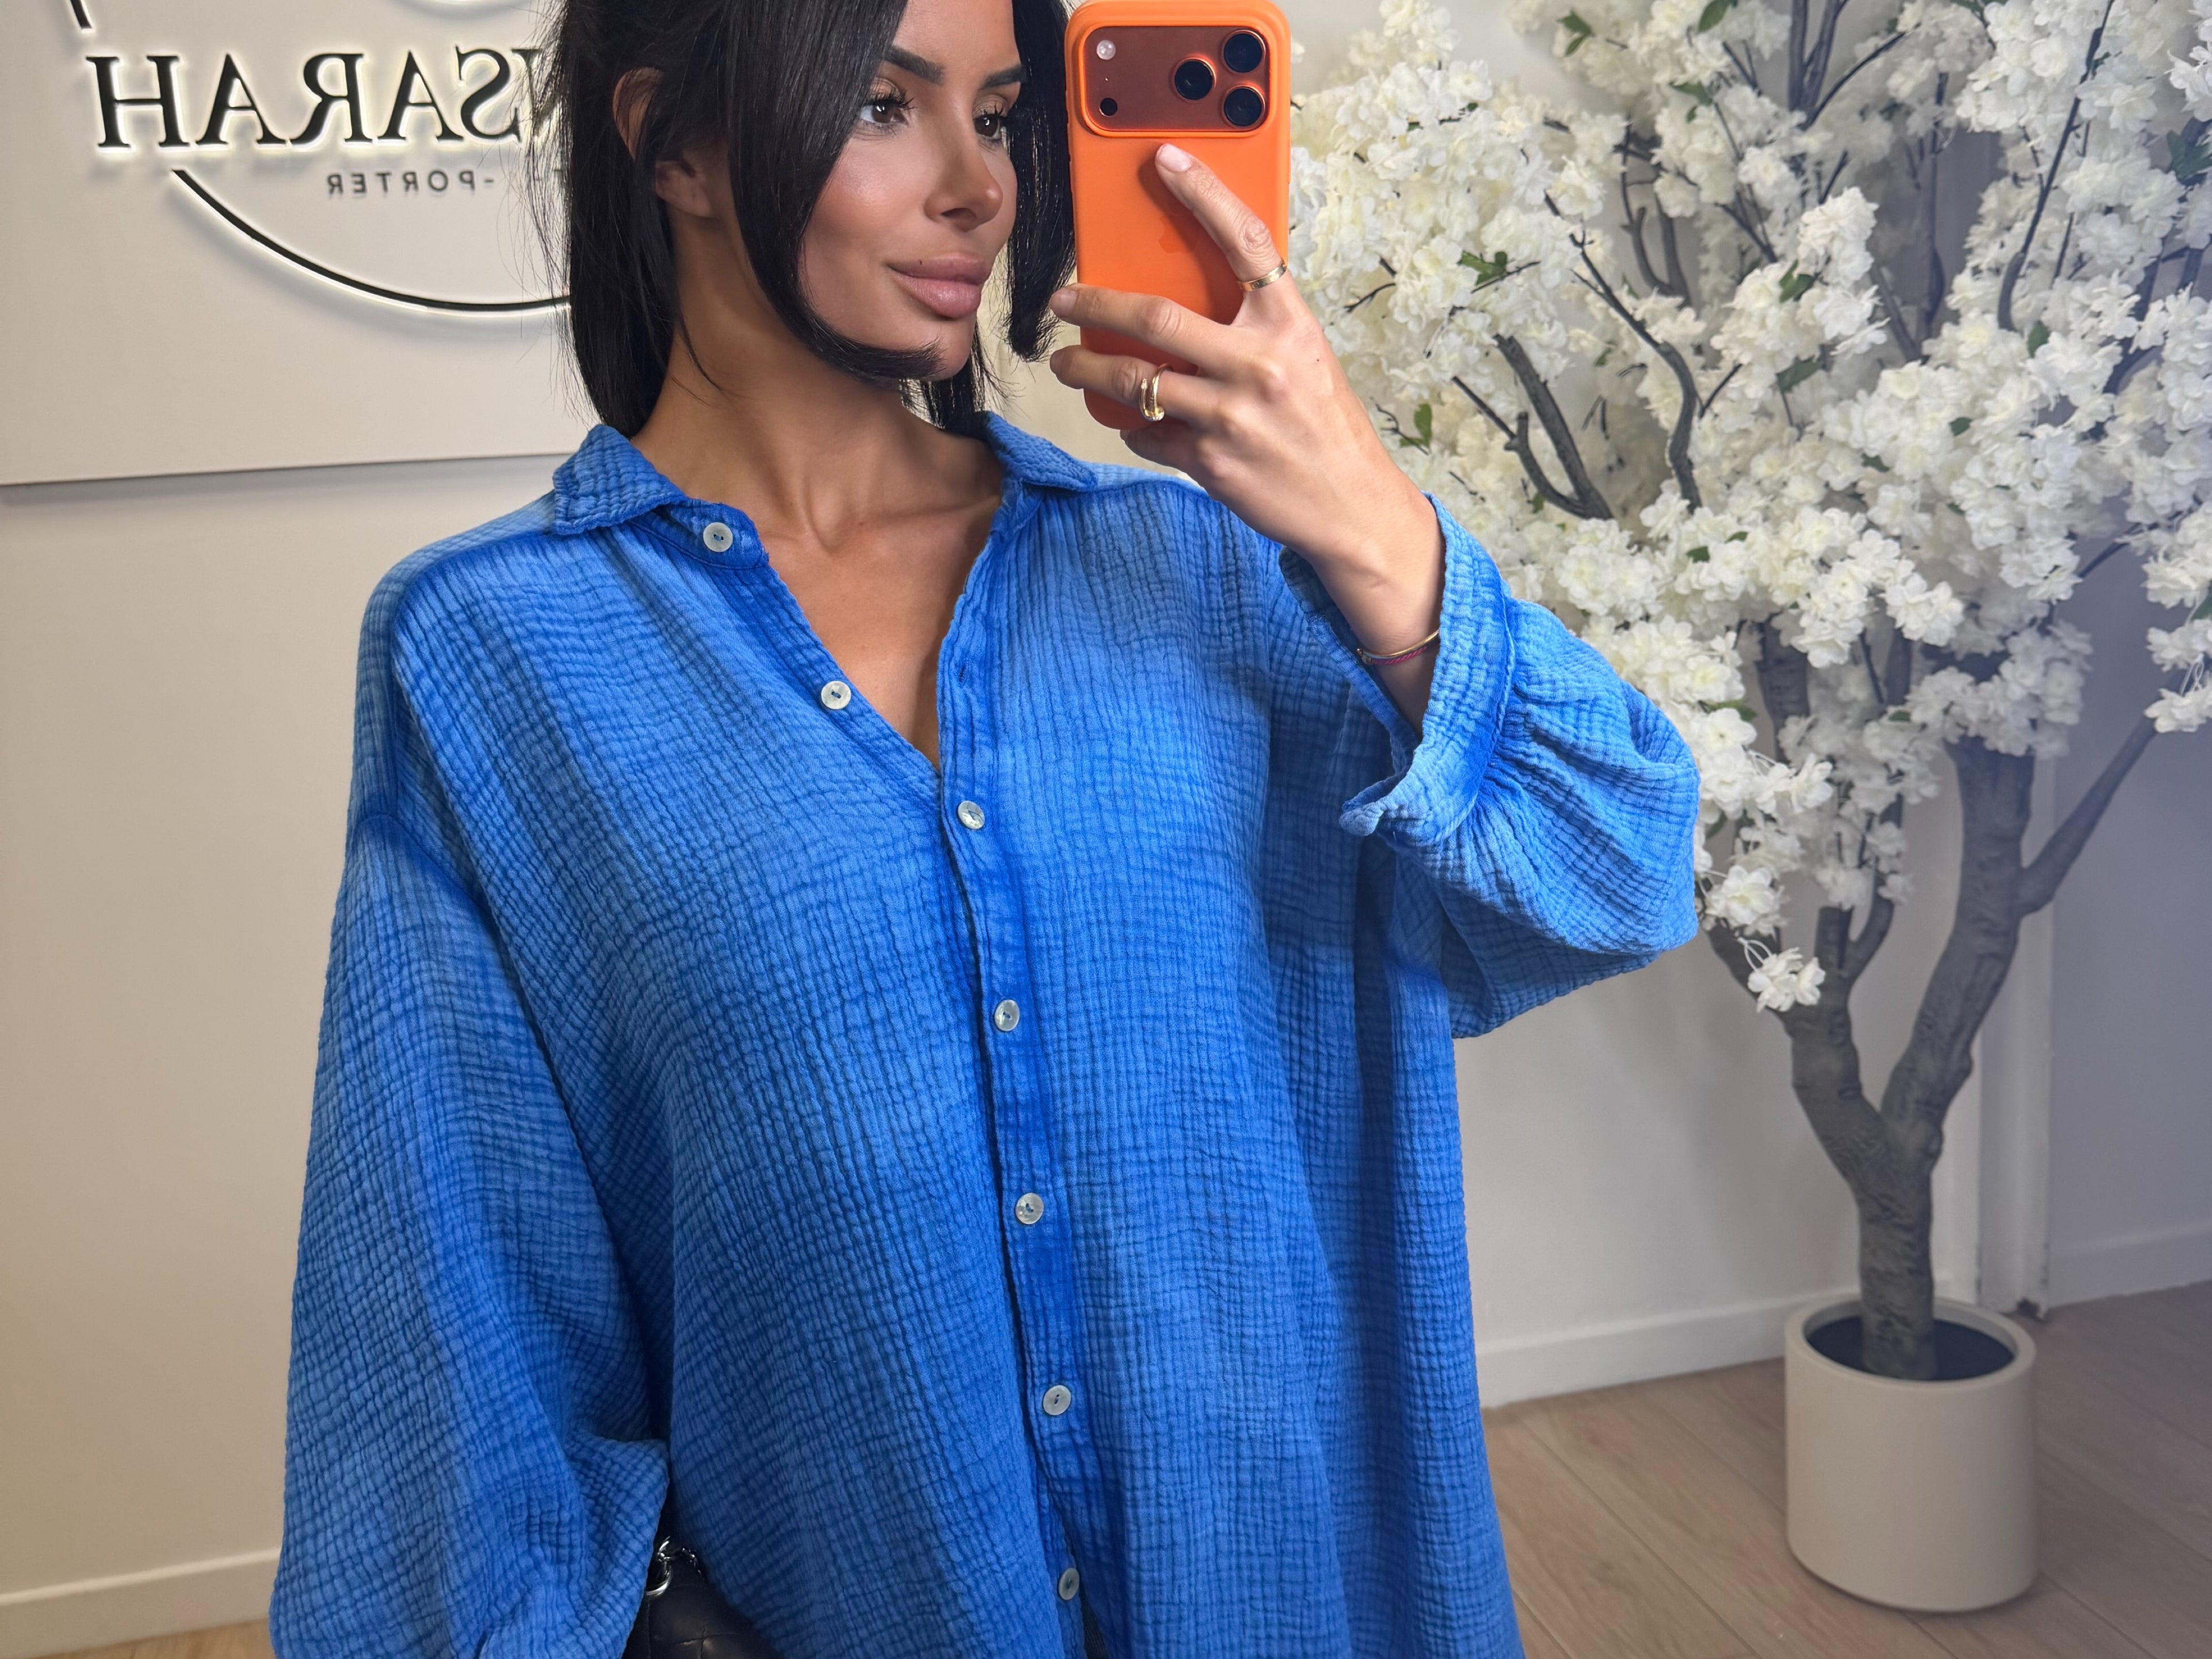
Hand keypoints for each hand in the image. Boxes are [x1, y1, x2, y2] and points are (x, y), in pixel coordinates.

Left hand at [1046, 142, 1444, 711]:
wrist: (1351, 505)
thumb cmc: (1323, 425)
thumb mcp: (1302, 358)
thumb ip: (1251, 327)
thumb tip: (1181, 304)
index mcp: (1287, 323)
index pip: (1243, 241)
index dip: (1204, 193)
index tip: (1164, 160)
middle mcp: (1259, 363)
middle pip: (1155, 317)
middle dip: (1094, 306)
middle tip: (1063, 301)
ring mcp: (1231, 415)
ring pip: (1135, 382)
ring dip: (1087, 370)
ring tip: (1065, 363)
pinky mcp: (1210, 462)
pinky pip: (1149, 435)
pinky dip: (1133, 428)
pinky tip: (1131, 423)